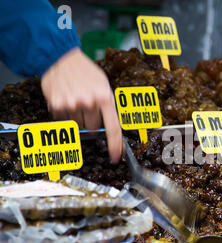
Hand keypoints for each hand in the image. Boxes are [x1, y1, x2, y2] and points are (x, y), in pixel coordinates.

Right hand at [41, 48, 121, 162]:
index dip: (115, 146)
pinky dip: (66, 114)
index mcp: (105, 98)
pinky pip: (64, 120)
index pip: (113, 129)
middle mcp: (89, 103)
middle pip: (93, 129)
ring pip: (78, 125)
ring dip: (78, 118)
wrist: (61, 58)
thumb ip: (107, 105)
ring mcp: (73, 105)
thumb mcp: (103, 85)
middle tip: (89, 108)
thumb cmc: (85, 71)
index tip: (115, 156)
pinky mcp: (58, 106)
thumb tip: (109, 126)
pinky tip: (67, 100)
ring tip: (77, 101)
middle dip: (92, 122)